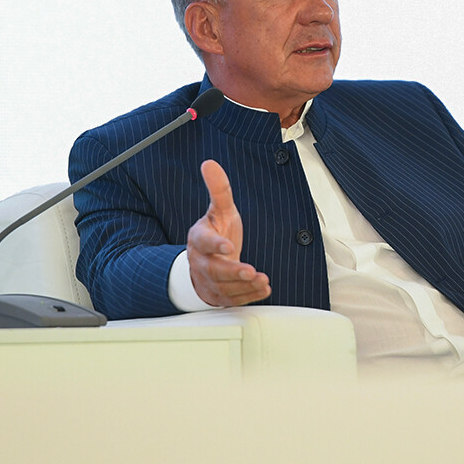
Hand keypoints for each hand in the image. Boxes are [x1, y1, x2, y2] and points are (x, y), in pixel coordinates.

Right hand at [185, 159, 271, 306]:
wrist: (204, 263)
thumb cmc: (215, 233)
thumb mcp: (219, 211)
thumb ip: (218, 190)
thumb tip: (210, 163)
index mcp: (199, 239)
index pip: (203, 242)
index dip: (215, 245)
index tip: (228, 247)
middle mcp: (202, 262)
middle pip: (213, 270)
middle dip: (232, 271)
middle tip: (250, 271)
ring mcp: (210, 281)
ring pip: (224, 288)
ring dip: (244, 286)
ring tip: (262, 280)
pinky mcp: (220, 296)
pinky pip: (233, 300)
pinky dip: (249, 296)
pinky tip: (264, 289)